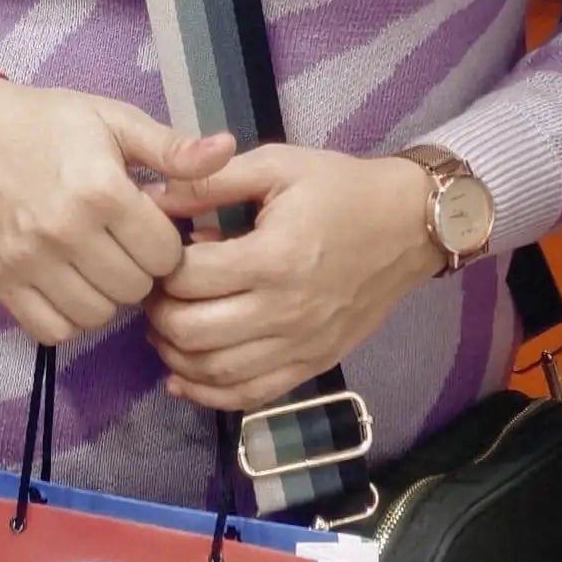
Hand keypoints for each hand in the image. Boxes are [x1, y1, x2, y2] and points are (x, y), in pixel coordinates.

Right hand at [0, 79, 232, 347]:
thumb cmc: (49, 123)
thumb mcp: (114, 121)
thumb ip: (172, 148)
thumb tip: (227, 149)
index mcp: (102, 191)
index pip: (164, 255)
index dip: (165, 244)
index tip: (148, 228)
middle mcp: (65, 231)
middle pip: (135, 289)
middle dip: (138, 270)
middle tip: (122, 246)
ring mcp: (28, 261)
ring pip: (97, 315)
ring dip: (106, 296)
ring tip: (96, 264)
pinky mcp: (0, 281)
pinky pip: (52, 330)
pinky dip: (69, 316)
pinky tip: (70, 286)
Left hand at [145, 143, 437, 411]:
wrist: (410, 226)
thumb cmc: (341, 189)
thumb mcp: (277, 165)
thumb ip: (211, 181)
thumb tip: (152, 199)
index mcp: (275, 257)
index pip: (190, 279)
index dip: (160, 269)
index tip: (160, 256)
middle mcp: (286, 310)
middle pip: (193, 331)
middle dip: (159, 314)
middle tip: (156, 293)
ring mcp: (301, 344)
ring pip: (215, 370)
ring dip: (174, 355)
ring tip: (165, 329)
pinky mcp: (312, 364)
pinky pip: (250, 395)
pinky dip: (209, 393)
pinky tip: (183, 376)